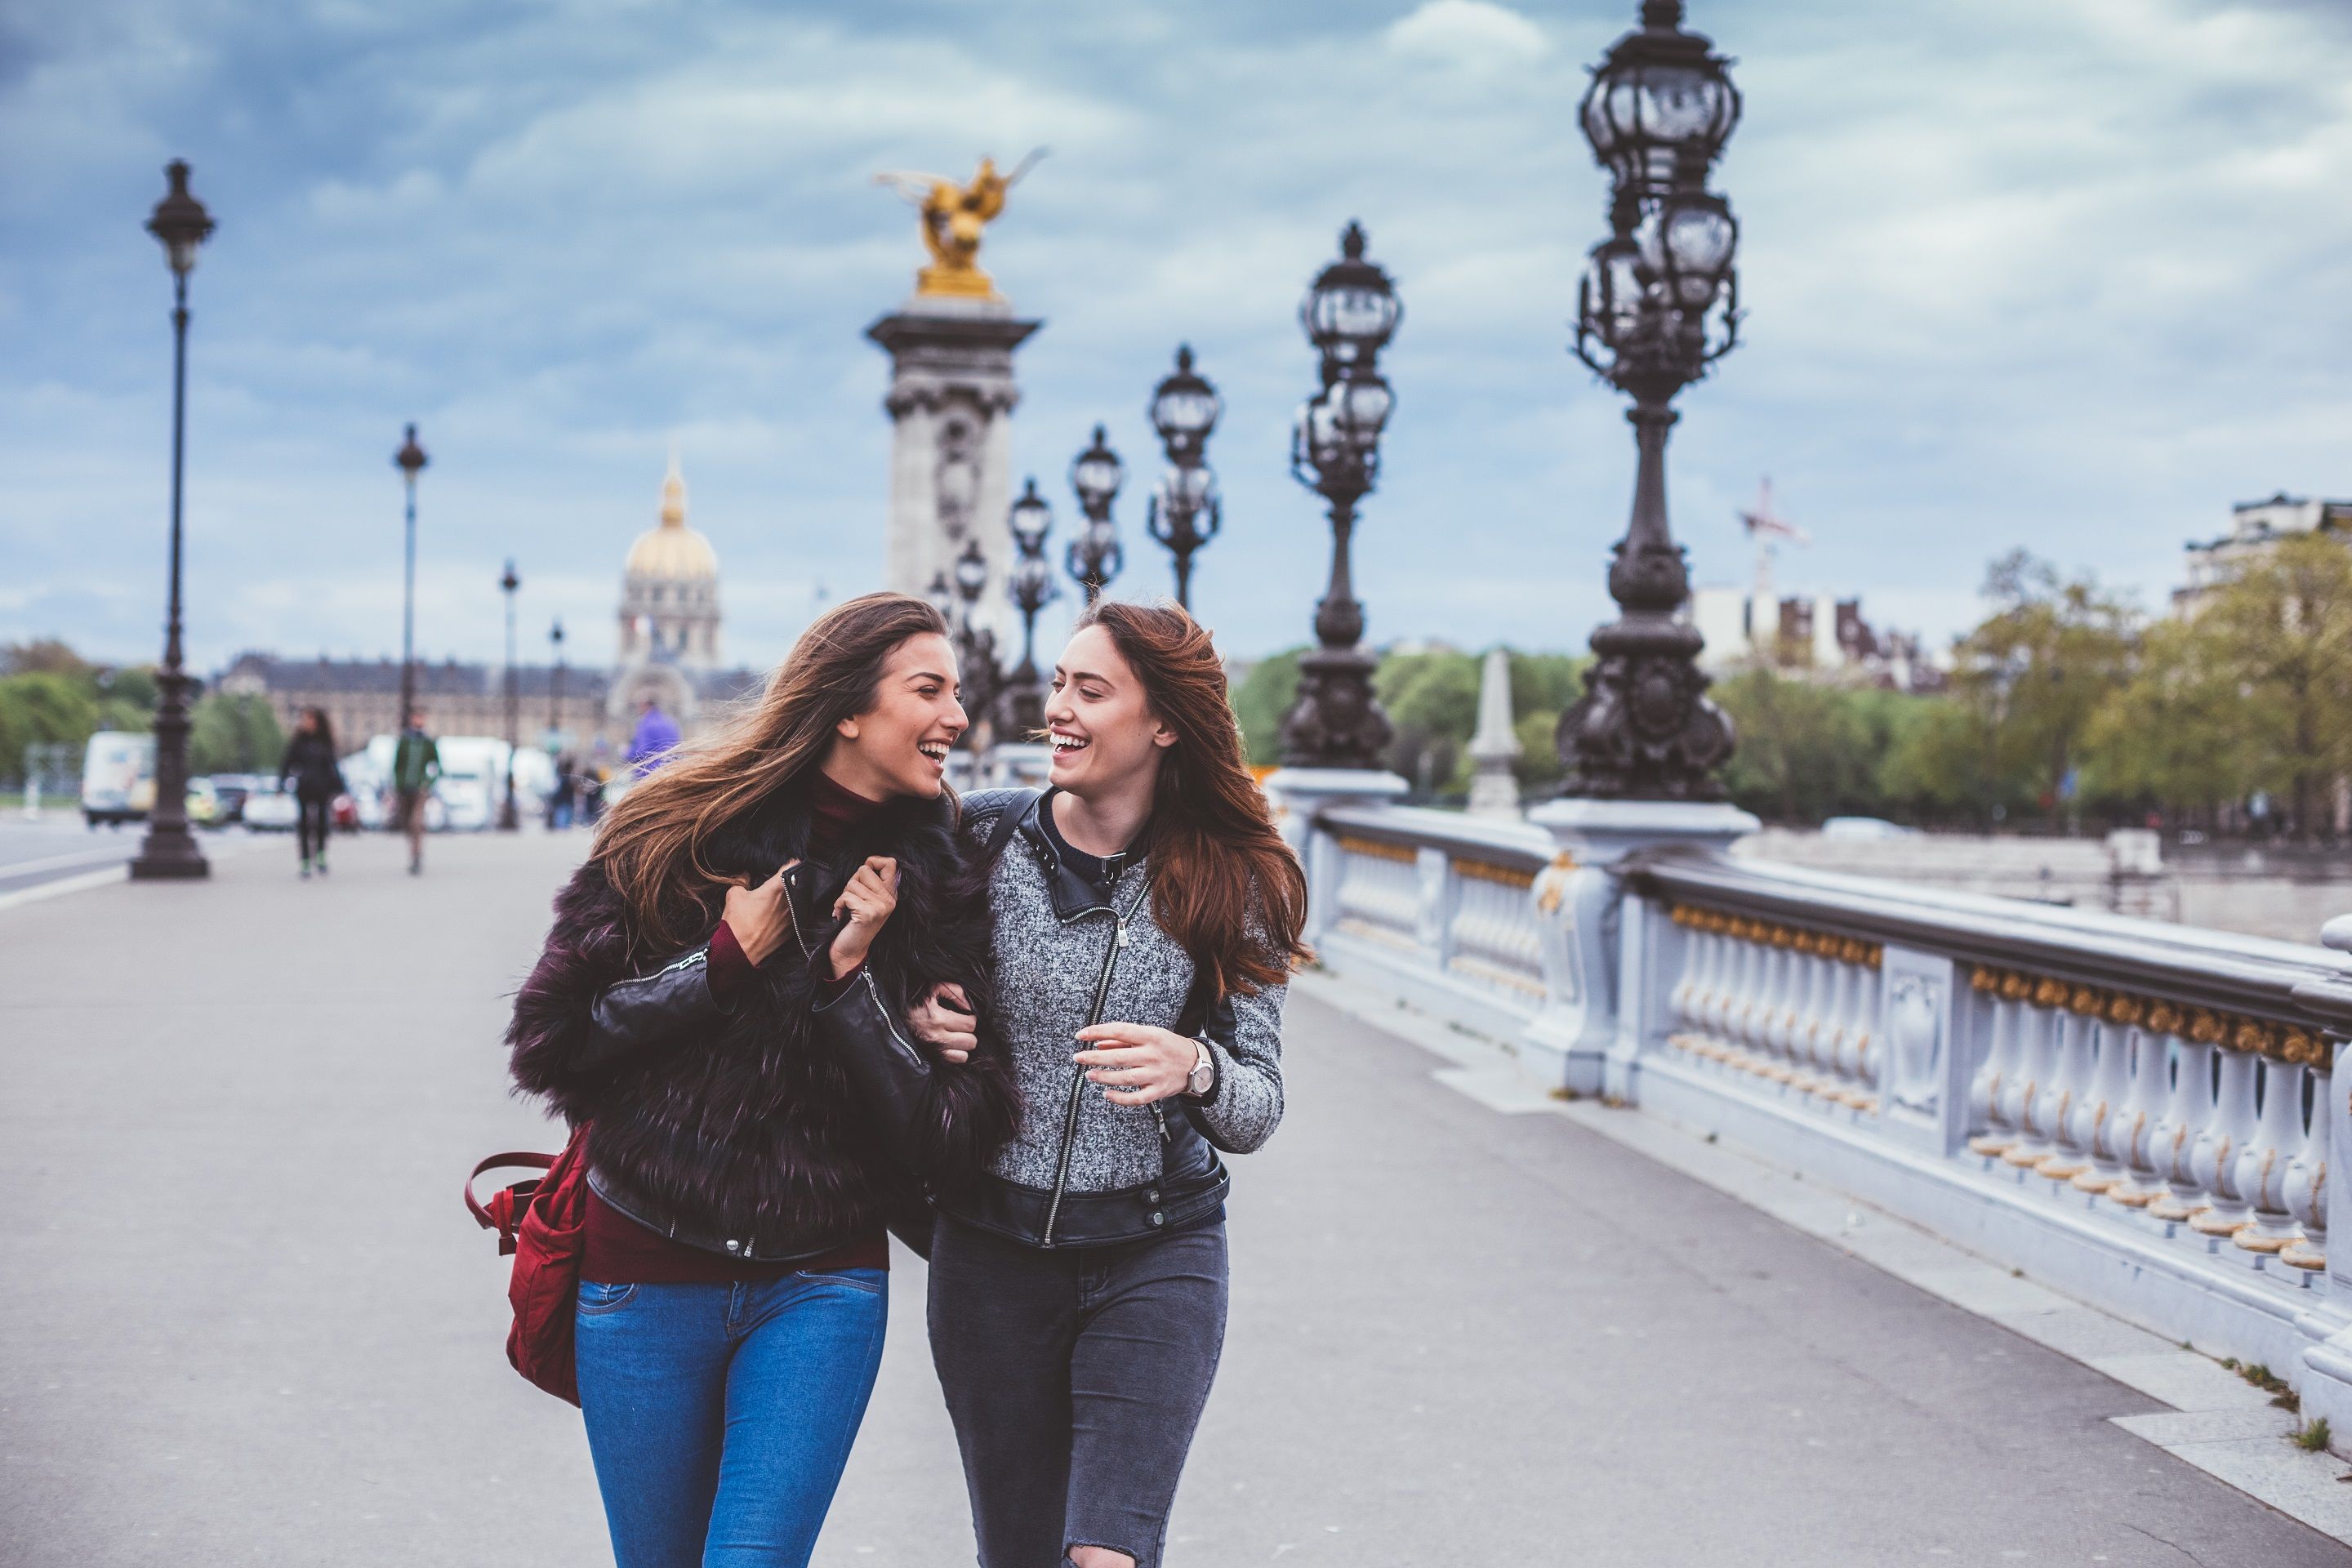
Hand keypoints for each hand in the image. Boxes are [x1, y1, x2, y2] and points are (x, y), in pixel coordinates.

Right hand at [722, 861, 796, 967]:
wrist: (740, 950)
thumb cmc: (738, 923)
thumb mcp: (734, 895)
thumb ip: (742, 880)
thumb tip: (745, 876)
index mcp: (777, 888)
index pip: (792, 866)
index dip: (791, 863)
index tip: (789, 862)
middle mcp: (790, 901)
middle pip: (797, 883)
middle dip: (790, 881)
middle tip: (782, 880)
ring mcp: (793, 916)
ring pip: (797, 900)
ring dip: (791, 897)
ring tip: (779, 898)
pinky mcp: (792, 929)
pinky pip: (795, 915)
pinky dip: (790, 912)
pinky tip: (778, 913)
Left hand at [828, 856, 897, 979]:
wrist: (851, 951)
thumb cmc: (856, 924)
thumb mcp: (870, 901)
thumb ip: (872, 884)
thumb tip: (867, 863)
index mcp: (891, 894)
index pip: (890, 863)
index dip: (873, 861)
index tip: (862, 875)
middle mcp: (889, 899)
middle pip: (864, 869)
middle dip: (852, 882)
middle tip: (852, 899)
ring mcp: (880, 906)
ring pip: (853, 883)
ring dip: (844, 895)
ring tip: (847, 908)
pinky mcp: (868, 913)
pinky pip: (846, 896)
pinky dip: (838, 904)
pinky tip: (841, 915)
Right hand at [909, 982, 976, 1064]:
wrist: (889, 1016)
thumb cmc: (913, 1000)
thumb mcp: (932, 987)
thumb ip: (955, 991)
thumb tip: (968, 1007)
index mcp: (937, 1018)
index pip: (969, 1024)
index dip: (971, 1019)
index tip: (965, 1016)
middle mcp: (935, 1037)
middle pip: (969, 1042)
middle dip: (969, 1033)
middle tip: (961, 1027)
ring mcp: (933, 1050)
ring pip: (963, 1056)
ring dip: (962, 1046)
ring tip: (955, 1037)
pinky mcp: (930, 1058)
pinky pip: (952, 1062)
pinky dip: (955, 1055)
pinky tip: (949, 1045)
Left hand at [1073, 1021, 1198, 1105]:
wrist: (1196, 1063)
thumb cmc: (1168, 1046)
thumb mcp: (1149, 1035)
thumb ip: (1122, 1040)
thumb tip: (1097, 1044)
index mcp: (1150, 1036)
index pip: (1119, 1031)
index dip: (1097, 1032)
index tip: (1081, 1035)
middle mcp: (1152, 1055)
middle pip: (1118, 1057)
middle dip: (1094, 1058)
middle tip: (1079, 1058)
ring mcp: (1156, 1074)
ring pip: (1125, 1078)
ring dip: (1104, 1077)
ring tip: (1089, 1075)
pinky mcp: (1158, 1090)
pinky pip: (1137, 1098)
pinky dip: (1120, 1098)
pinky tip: (1107, 1094)